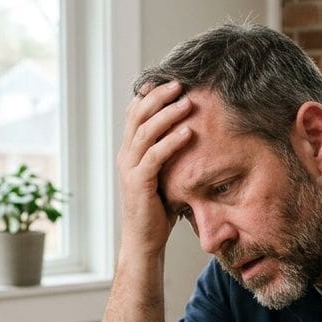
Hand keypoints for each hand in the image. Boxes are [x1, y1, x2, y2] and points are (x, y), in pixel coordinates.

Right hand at [116, 80, 193, 256]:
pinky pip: (154, 157)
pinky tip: (188, 132)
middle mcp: (126, 156)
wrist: (144, 242)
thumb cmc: (159, 210)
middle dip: (158, 96)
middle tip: (179, 83)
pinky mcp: (138, 184)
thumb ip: (171, 154)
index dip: (149, 94)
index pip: (134, 114)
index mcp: (130, 151)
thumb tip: (196, 132)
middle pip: (137, 116)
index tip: (169, 79)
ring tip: (186, 102)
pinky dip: (171, 142)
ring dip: (167, 115)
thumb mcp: (166, 175)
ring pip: (144, 132)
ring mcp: (129, 169)